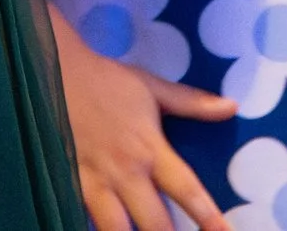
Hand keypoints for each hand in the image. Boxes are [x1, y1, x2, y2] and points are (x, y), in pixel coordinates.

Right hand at [53, 14, 236, 230]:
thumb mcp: (152, 87)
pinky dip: (92, 226)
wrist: (55, 71)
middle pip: (154, 223)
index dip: (208, 216)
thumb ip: (192, 103)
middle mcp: (126, 172)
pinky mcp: (70, 184)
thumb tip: (231, 107)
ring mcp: (95, 182)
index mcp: (150, 148)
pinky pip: (82, 218)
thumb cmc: (107, 80)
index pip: (187, 189)